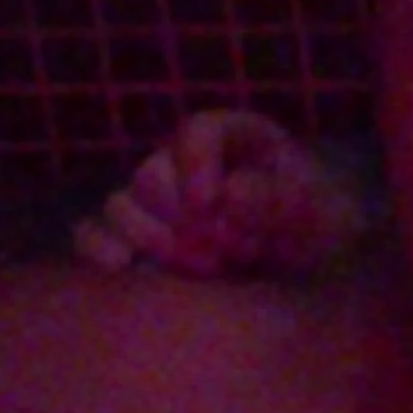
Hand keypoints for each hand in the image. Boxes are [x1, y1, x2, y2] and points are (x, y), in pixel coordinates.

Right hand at [72, 109, 365, 279]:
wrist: (314, 280)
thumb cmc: (320, 235)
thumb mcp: (318, 216)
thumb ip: (279, 201)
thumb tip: (227, 194)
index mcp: (238, 141)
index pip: (200, 132)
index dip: (195, 164)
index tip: (209, 205)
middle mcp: (189, 165)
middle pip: (151, 174)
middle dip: (185, 220)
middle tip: (234, 252)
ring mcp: (157, 202)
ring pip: (120, 206)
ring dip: (155, 241)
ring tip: (210, 269)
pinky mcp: (136, 239)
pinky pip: (92, 233)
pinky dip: (99, 249)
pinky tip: (125, 268)